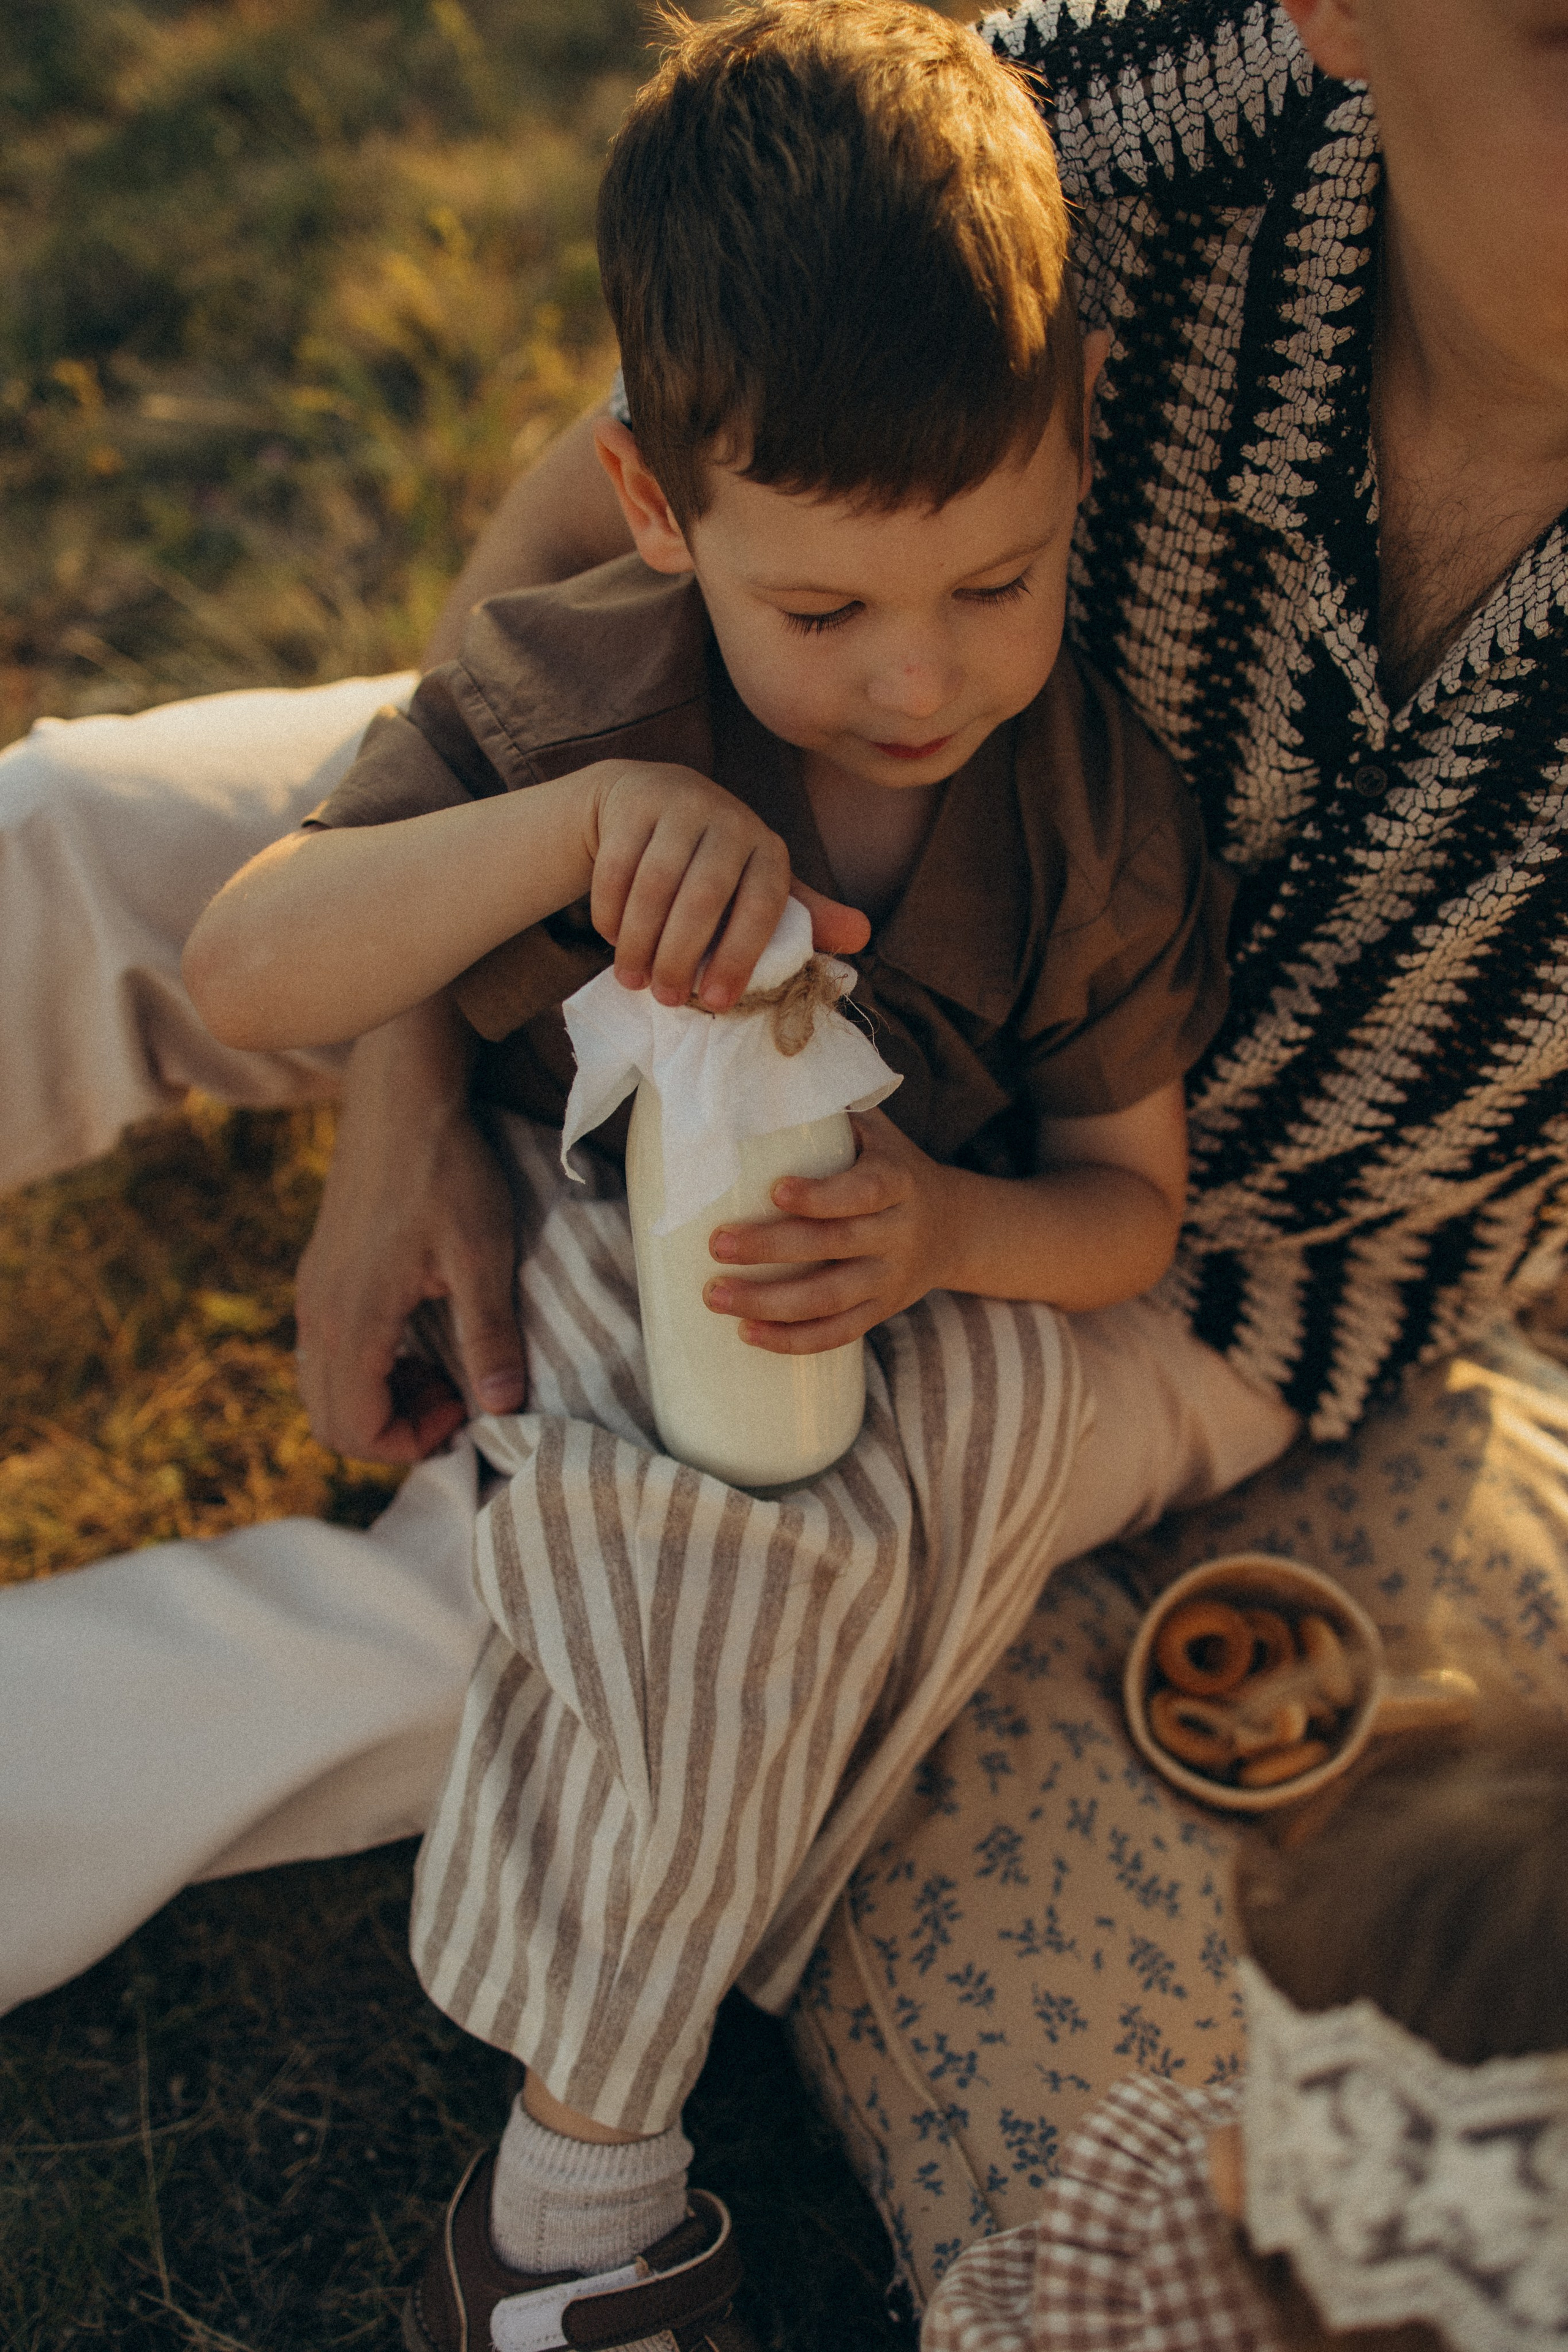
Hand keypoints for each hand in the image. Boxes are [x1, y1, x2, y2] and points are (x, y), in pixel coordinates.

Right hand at [293, 1003, 525, 1461]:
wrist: (402, 1097)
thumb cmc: (447, 1170)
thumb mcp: (482, 1256)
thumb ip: (488, 1337)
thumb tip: (503, 1407)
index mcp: (352, 1318)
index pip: (353, 1429)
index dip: (409, 1442)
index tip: (465, 1411)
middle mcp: (317, 1312)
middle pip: (330, 1420)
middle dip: (393, 1429)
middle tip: (456, 1398)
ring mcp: (313, 1291)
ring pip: (324, 1385)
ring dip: (380, 1397)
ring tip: (443, 1369)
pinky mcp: (320, 1272)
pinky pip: (326, 1350)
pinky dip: (368, 1366)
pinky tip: (418, 1335)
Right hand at [584, 762, 868, 1009]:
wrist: (649, 798)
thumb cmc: (713, 861)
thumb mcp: (757, 884)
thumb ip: (801, 916)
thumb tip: (863, 936)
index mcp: (768, 849)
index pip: (762, 906)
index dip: (739, 957)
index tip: (717, 1002)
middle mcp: (730, 820)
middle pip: (704, 898)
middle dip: (681, 957)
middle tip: (666, 998)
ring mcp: (680, 805)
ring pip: (655, 885)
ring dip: (640, 941)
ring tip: (633, 979)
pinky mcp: (634, 803)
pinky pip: (617, 867)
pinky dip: (611, 910)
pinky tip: (612, 938)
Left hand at [702, 1109, 953, 1352]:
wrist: (955, 1227)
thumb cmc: (891, 1166)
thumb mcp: (877, 1133)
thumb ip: (831, 1110)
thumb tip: (761, 1076)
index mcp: (898, 1182)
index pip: (862, 1192)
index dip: (821, 1196)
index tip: (775, 1191)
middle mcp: (899, 1232)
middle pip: (835, 1246)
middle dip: (771, 1248)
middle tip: (717, 1245)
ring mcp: (890, 1278)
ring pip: (831, 1299)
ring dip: (769, 1303)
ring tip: (715, 1296)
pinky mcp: (880, 1310)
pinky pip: (838, 1334)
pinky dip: (792, 1340)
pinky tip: (747, 1334)